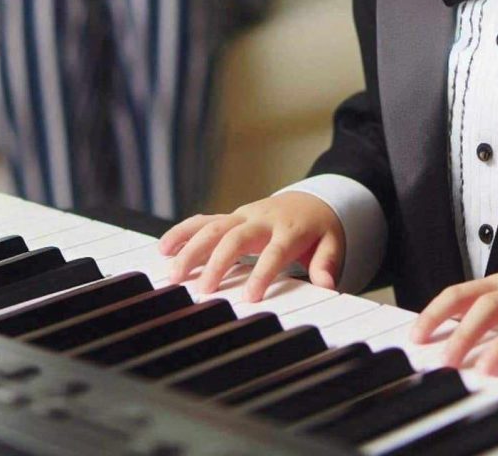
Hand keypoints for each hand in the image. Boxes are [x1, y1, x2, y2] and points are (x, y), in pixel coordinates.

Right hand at [158, 193, 344, 301]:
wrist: (312, 200)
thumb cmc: (319, 228)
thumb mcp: (332, 243)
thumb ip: (327, 263)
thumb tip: (327, 285)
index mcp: (288, 229)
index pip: (274, 251)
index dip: (262, 273)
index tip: (250, 297)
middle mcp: (262, 219)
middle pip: (235, 236)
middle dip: (217, 262)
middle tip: (203, 290)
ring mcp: (243, 215)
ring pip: (213, 226)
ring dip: (191, 247)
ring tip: (173, 272)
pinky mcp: (231, 216)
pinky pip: (203, 220)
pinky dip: (183, 231)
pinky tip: (164, 247)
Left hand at [411, 266, 497, 376]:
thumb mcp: (496, 298)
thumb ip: (470, 314)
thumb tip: (431, 341)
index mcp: (495, 285)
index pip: (459, 293)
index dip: (436, 313)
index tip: (417, 337)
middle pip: (490, 306)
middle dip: (466, 333)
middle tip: (449, 361)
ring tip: (489, 369)